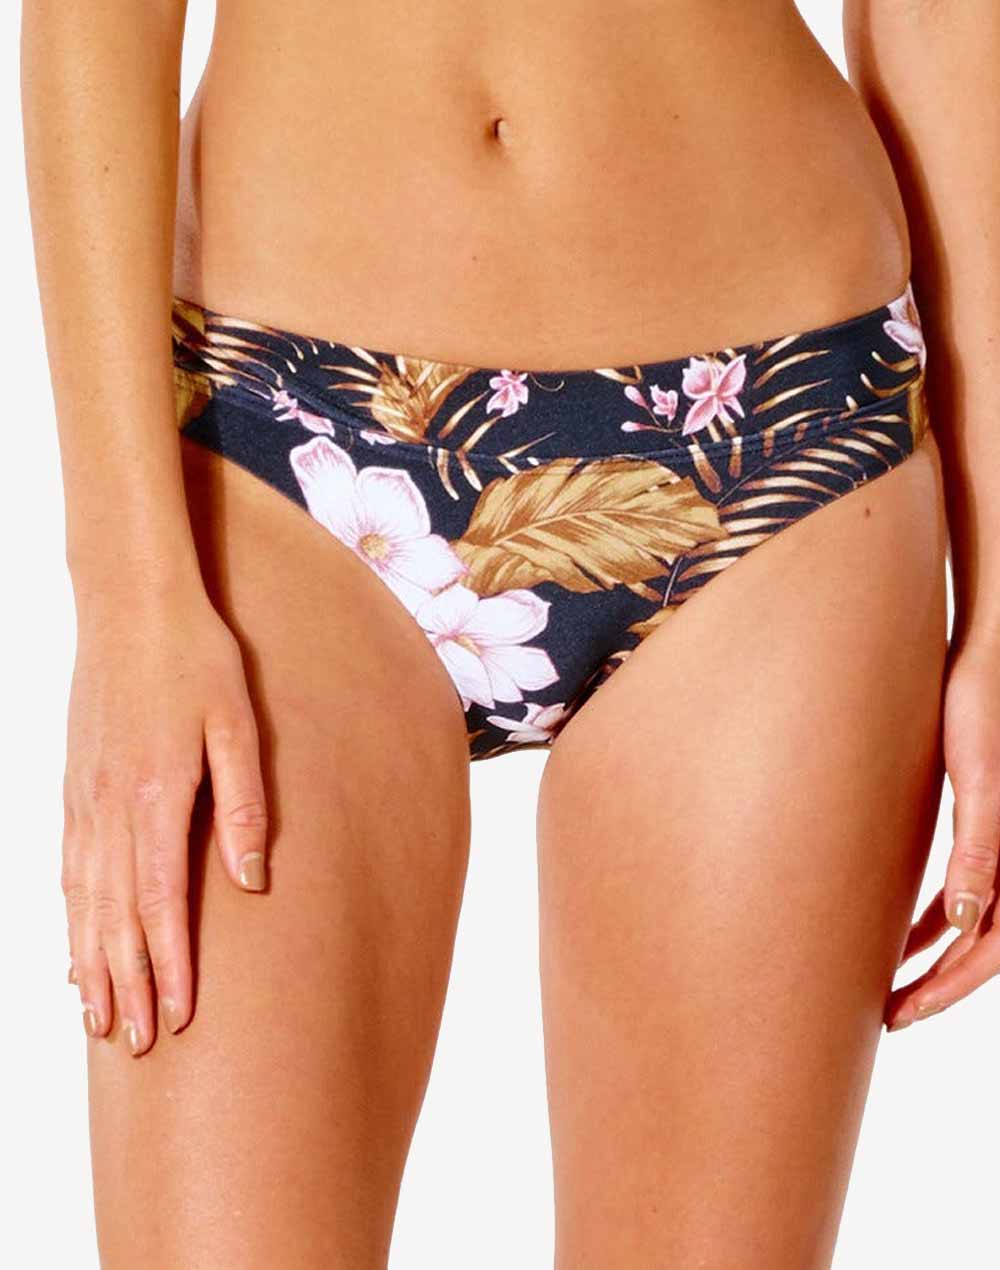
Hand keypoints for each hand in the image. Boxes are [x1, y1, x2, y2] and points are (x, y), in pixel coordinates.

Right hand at [62, 579, 267, 1054]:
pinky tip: (74, 945)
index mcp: (156, 795)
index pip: (161, 903)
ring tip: (98, 1017)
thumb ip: (244, 805)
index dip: (170, 965)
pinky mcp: (75, 785)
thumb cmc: (195, 658)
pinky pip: (68, 868)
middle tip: (135, 1044)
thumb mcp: (237, 724)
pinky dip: (71, 917)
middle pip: (115, 916)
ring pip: (83, 901)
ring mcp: (84, 798)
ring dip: (92, 962)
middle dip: (127, 984)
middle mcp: (111, 807)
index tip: (178, 1017)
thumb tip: (252, 882)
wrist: (130, 602)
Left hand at [886, 633, 999, 1029]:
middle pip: (980, 943)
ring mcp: (998, 843)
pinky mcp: (977, 826)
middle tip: (889, 1015)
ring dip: (931, 955)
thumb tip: (965, 922)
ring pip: (968, 920)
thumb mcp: (977, 782)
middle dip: (937, 984)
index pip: (991, 946)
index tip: (902, 1011)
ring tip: (884, 982)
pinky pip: (960, 889)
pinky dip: (931, 917)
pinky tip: (894, 930)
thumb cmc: (979, 710)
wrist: (978, 661)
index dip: (949, 986)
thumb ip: (979, 851)